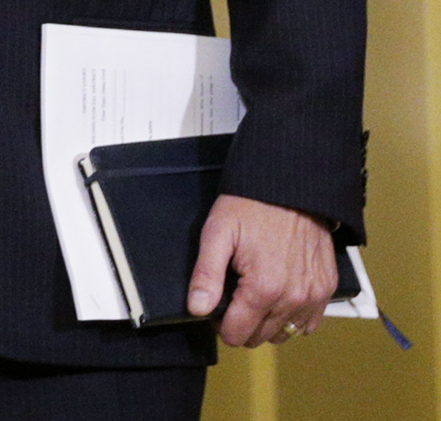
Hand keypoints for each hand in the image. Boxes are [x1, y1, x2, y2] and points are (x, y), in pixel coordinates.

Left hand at [187, 194, 338, 347]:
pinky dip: (292, 317)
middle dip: (241, 323)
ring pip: (285, 334)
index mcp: (264, 289)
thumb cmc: (251, 207)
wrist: (290, 188)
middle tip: (232, 295)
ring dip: (267, 323)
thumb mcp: (217, 233)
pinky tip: (278, 297)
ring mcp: (314, 296)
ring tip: (254, 295)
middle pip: (260, 337)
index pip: (238, 333)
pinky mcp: (327, 289)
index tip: (216, 306)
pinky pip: (309, 323)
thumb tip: (197, 309)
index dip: (220, 323)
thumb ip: (206, 275)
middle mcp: (294, 299)